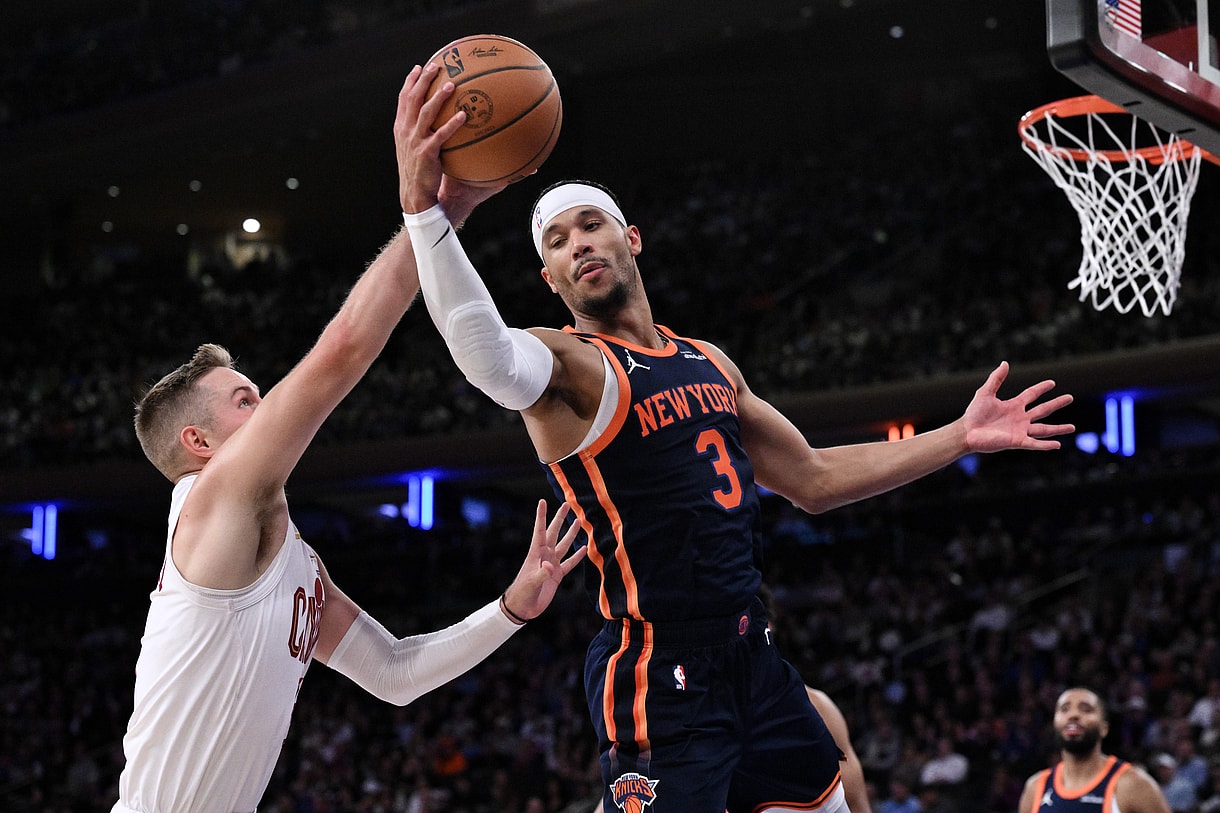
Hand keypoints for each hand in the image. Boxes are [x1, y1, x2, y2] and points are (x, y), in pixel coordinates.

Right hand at [393, 64, 466, 214]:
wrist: (414, 193)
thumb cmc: (418, 171)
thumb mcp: (413, 148)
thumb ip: (420, 131)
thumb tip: (437, 119)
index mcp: (400, 127)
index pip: (403, 99)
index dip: (410, 82)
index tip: (419, 67)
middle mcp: (405, 131)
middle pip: (413, 99)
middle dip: (423, 80)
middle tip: (436, 66)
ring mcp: (414, 141)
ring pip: (425, 113)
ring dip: (438, 97)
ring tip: (451, 85)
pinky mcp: (426, 153)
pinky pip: (441, 135)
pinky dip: (452, 125)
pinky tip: (464, 116)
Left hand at [501, 500, 586, 622]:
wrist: (523, 608)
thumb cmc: (522, 593)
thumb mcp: (531, 583)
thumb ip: (541, 573)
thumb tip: (550, 565)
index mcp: (536, 553)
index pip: (540, 530)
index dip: (541, 516)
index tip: (542, 501)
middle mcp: (544, 555)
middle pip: (554, 532)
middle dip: (560, 518)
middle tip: (566, 504)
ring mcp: (551, 564)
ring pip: (564, 545)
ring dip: (571, 534)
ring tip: (579, 521)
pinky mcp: (557, 575)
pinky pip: (570, 563)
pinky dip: (577, 556)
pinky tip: (585, 548)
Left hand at [962, 361, 1074, 451]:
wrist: (966, 431)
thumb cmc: (974, 413)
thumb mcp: (985, 393)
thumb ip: (996, 379)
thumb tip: (1005, 362)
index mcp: (1013, 406)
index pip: (1031, 395)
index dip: (1041, 388)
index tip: (1052, 382)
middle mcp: (1019, 418)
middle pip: (1043, 410)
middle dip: (1056, 404)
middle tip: (1070, 397)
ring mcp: (1020, 430)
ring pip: (1044, 429)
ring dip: (1058, 429)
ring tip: (1073, 427)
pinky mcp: (1017, 441)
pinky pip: (1034, 443)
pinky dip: (1045, 445)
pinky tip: (1058, 444)